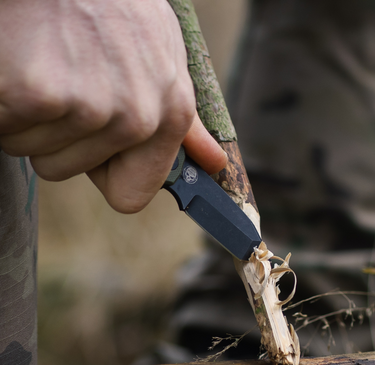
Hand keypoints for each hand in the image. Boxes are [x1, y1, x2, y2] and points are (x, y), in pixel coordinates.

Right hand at [0, 0, 226, 212]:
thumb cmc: (112, 13)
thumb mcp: (164, 64)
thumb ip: (187, 126)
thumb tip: (214, 165)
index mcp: (171, 114)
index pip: (131, 196)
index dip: (103, 174)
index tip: (95, 144)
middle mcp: (139, 116)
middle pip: (67, 171)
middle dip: (56, 135)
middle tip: (63, 79)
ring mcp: (91, 105)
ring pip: (35, 152)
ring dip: (31, 117)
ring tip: (46, 64)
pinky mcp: (40, 92)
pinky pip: (5, 130)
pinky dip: (4, 102)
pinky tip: (22, 60)